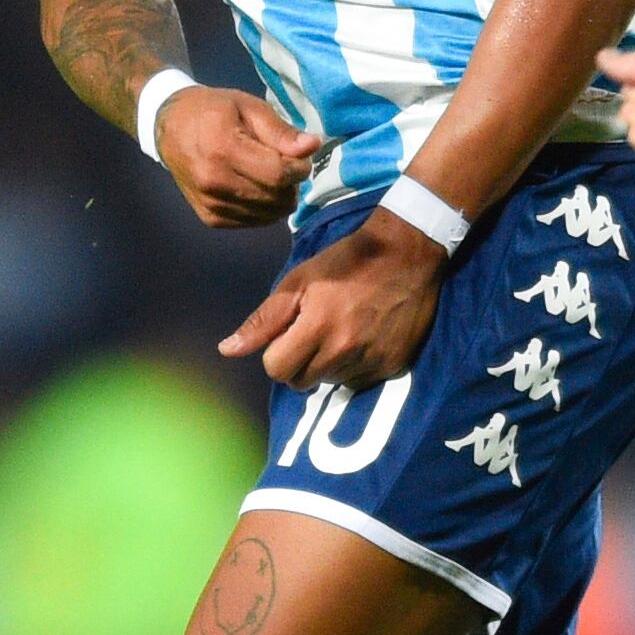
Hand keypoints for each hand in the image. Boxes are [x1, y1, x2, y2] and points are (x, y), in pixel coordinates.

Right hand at [157, 87, 325, 227]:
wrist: (169, 128)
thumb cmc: (212, 110)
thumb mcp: (248, 107)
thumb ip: (280, 131)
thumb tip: (312, 146)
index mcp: (222, 149)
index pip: (278, 174)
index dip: (299, 168)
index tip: (301, 155)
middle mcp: (214, 182)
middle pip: (276, 198)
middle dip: (292, 183)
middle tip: (285, 162)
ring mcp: (210, 204)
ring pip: (269, 215)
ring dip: (280, 197)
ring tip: (269, 173)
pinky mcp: (210, 218)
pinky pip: (254, 221)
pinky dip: (264, 207)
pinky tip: (256, 186)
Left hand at [225, 209, 447, 389]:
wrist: (407, 252)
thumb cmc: (346, 261)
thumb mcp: (298, 281)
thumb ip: (264, 320)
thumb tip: (227, 350)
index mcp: (317, 327)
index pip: (277, 370)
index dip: (277, 353)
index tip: (291, 333)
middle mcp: (344, 350)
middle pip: (302, 382)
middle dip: (300, 362)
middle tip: (315, 332)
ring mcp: (372, 361)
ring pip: (331, 382)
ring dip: (328, 365)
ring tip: (342, 332)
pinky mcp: (394, 365)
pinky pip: (360, 382)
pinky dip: (355, 367)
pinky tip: (363, 339)